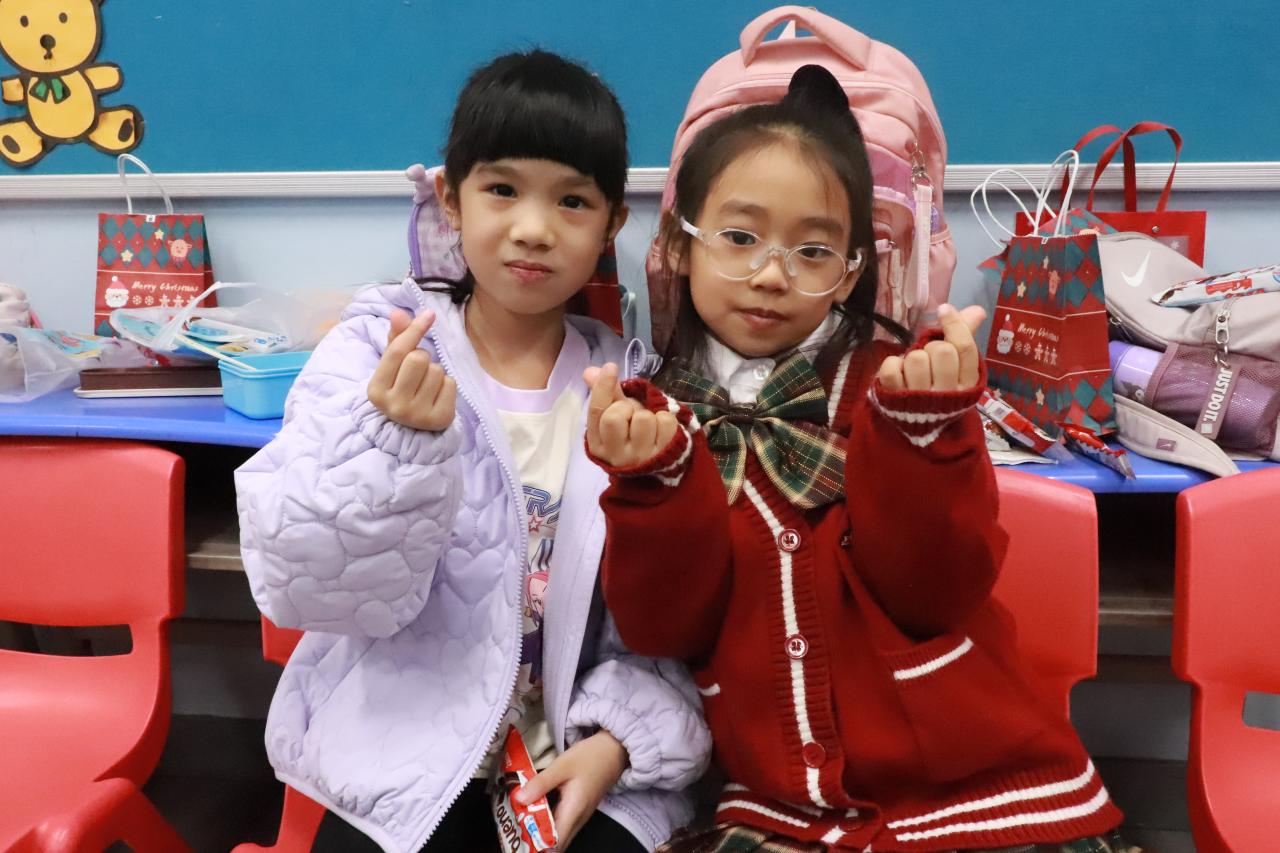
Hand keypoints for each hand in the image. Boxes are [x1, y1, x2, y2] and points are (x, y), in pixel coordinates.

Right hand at [366, 309, 456, 430]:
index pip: (397, 352)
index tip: (430, 314)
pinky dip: (447, 385)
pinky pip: (451, 384)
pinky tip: (437, 395)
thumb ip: (396, 339)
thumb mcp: (393, 367)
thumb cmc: (401, 388)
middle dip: (422, 357)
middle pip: (418, 359)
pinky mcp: (439, 419)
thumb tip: (398, 312)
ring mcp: (417, 415)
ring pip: (437, 371)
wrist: (413, 429)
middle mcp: (394, 405)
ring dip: (435, 372)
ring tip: (427, 385)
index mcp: (376, 391)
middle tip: (418, 370)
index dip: (414, 330)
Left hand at [514, 731, 627, 849]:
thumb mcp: (562, 765)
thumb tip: (519, 800)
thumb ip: (541, 783)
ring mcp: (581, 815)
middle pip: (556, 842)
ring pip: (560, 834)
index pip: (555, 842)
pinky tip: (535, 811)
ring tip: (520, 822)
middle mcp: (578, 819)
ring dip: (541, 831)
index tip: (520, 840)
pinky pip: (563, 824)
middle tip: (517, 831)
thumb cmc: (590, 757)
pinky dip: (549, 822)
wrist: (614, 750)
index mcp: (573, 811)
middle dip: (536, 840)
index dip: (537, 846)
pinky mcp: (580, 809)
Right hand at [583, 363, 678, 467]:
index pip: (597, 412)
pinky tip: (661, 431)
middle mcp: (616, 454)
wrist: (656, 467)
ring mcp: (641, 457)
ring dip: (648, 414)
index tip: (610, 367)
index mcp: (598, 444)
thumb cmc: (630, 436)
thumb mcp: (615, 416)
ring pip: (643, 418)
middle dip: (626, 407)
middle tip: (632, 415)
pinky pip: (665, 421)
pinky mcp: (664, 456)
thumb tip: (591, 371)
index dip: (603, 387)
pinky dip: (665, 419)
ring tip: (648, 425)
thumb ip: (605, 394)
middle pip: (614, 416)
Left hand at [877, 303, 985, 391]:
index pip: (965, 347)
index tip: (944, 310)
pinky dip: (892, 364)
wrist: (918, 423)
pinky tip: (898, 374)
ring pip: (916, 359)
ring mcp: (921, 399)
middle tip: (928, 357)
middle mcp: (947, 394)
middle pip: (942, 351)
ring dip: (912, 358)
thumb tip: (977, 311)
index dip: (954, 324)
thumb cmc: (940, 388)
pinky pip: (891, 369)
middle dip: (932, 347)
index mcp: (967, 384)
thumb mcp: (957, 367)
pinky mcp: (895, 398)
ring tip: (913, 370)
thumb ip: (964, 336)